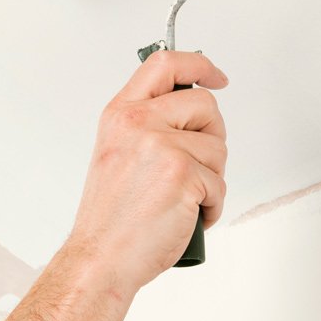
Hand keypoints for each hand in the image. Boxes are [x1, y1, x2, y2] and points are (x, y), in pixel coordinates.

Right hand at [62, 49, 228, 295]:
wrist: (100, 257)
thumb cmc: (110, 217)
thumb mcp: (117, 152)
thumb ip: (146, 124)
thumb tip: (189, 111)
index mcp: (120, 114)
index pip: (164, 63)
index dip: (199, 65)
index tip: (215, 77)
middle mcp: (138, 124)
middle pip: (204, 105)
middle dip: (212, 136)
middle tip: (196, 165)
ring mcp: (161, 148)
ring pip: (217, 148)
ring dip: (211, 178)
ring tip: (183, 197)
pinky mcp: (183, 176)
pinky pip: (220, 184)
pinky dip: (211, 206)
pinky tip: (187, 215)